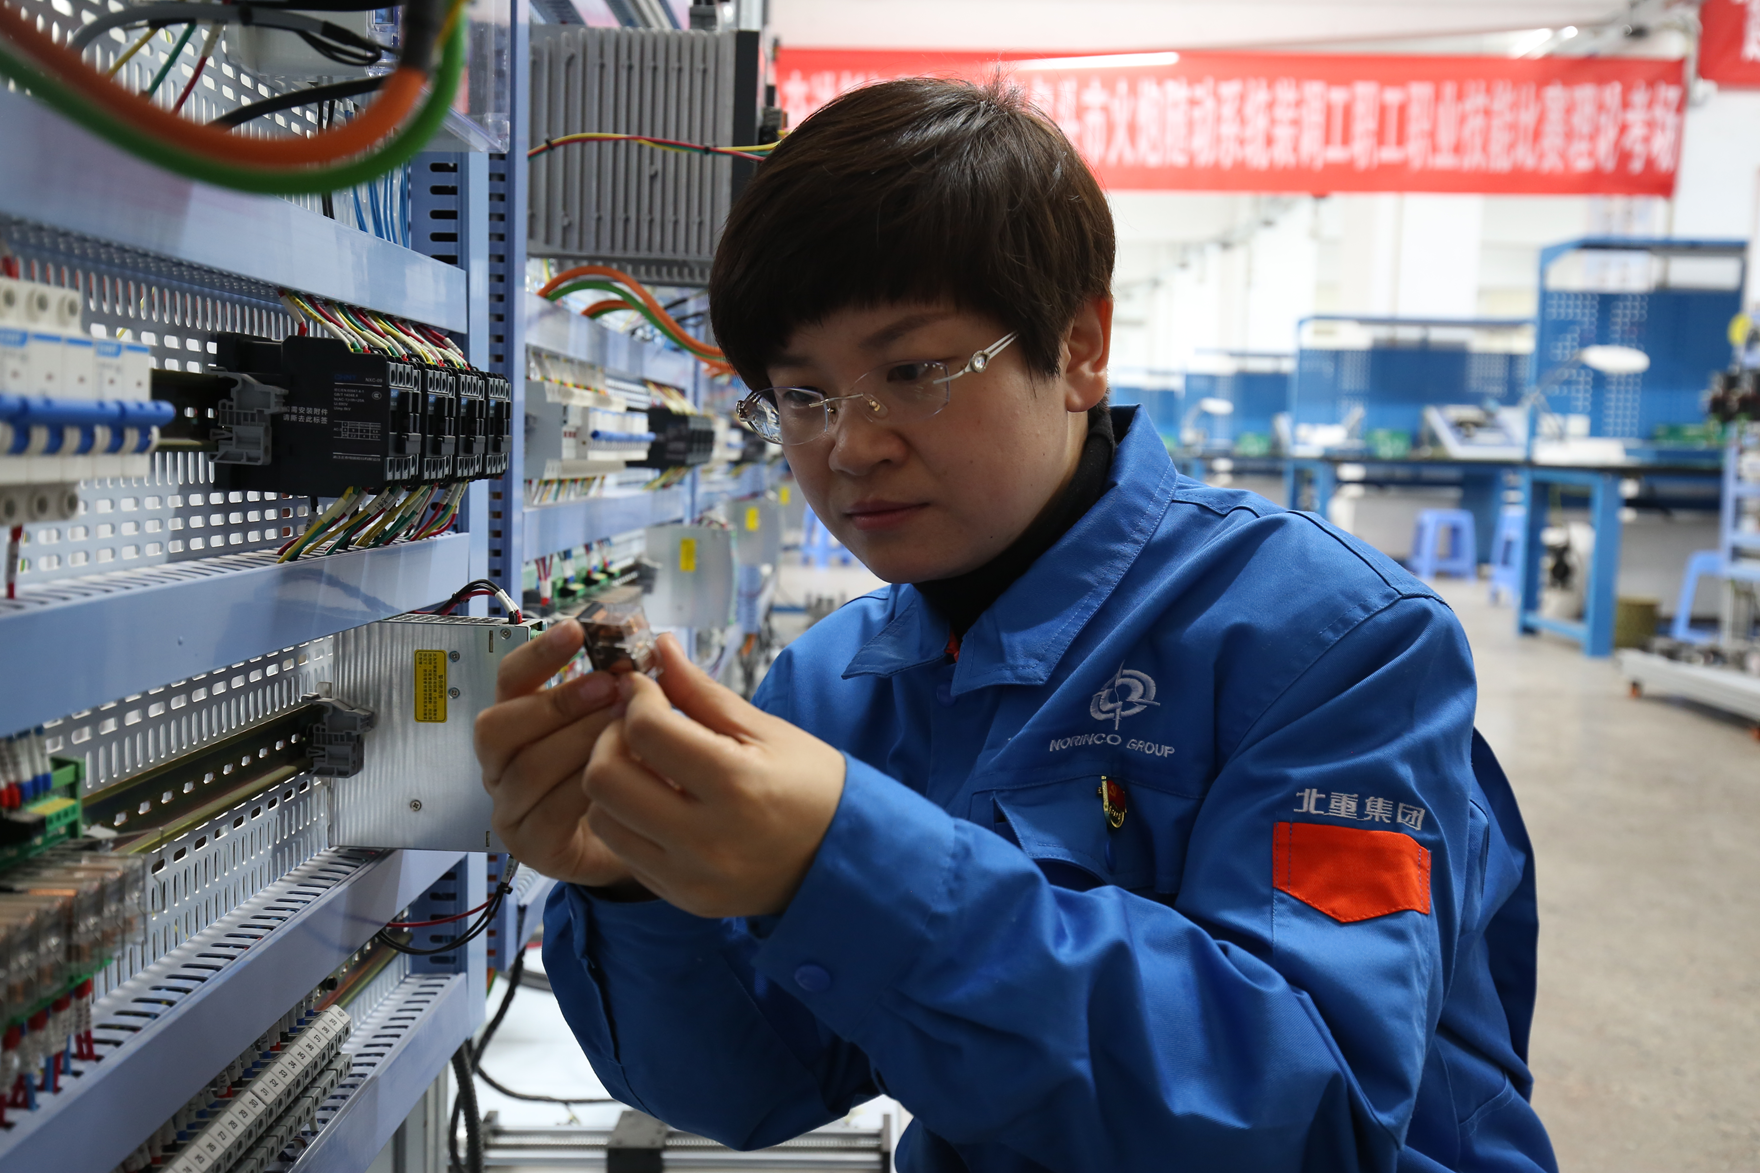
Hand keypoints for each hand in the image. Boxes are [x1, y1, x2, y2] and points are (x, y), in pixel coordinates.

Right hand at [475, 618, 640, 891]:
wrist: (644, 843)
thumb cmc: (633, 775)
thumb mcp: (640, 725)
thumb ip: (644, 689)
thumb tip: (666, 643)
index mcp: (519, 724)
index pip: (509, 680)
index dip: (538, 654)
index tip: (576, 631)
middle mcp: (503, 764)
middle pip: (498, 726)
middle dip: (556, 703)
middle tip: (610, 688)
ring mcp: (511, 808)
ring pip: (525, 769)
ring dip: (575, 742)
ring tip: (621, 729)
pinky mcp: (531, 847)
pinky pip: (546, 814)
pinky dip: (580, 792)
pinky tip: (616, 779)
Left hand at [582, 634, 846, 917]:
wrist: (842, 860)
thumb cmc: (810, 784)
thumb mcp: (765, 730)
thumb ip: (702, 691)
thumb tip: (658, 646)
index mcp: (735, 784)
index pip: (646, 730)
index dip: (637, 698)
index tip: (647, 689)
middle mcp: (706, 838)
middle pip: (605, 778)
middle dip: (610, 738)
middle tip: (636, 727)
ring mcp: (690, 876)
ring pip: (602, 819)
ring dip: (613, 782)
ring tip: (645, 767)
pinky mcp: (682, 899)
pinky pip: (624, 852)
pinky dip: (628, 820)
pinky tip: (658, 802)